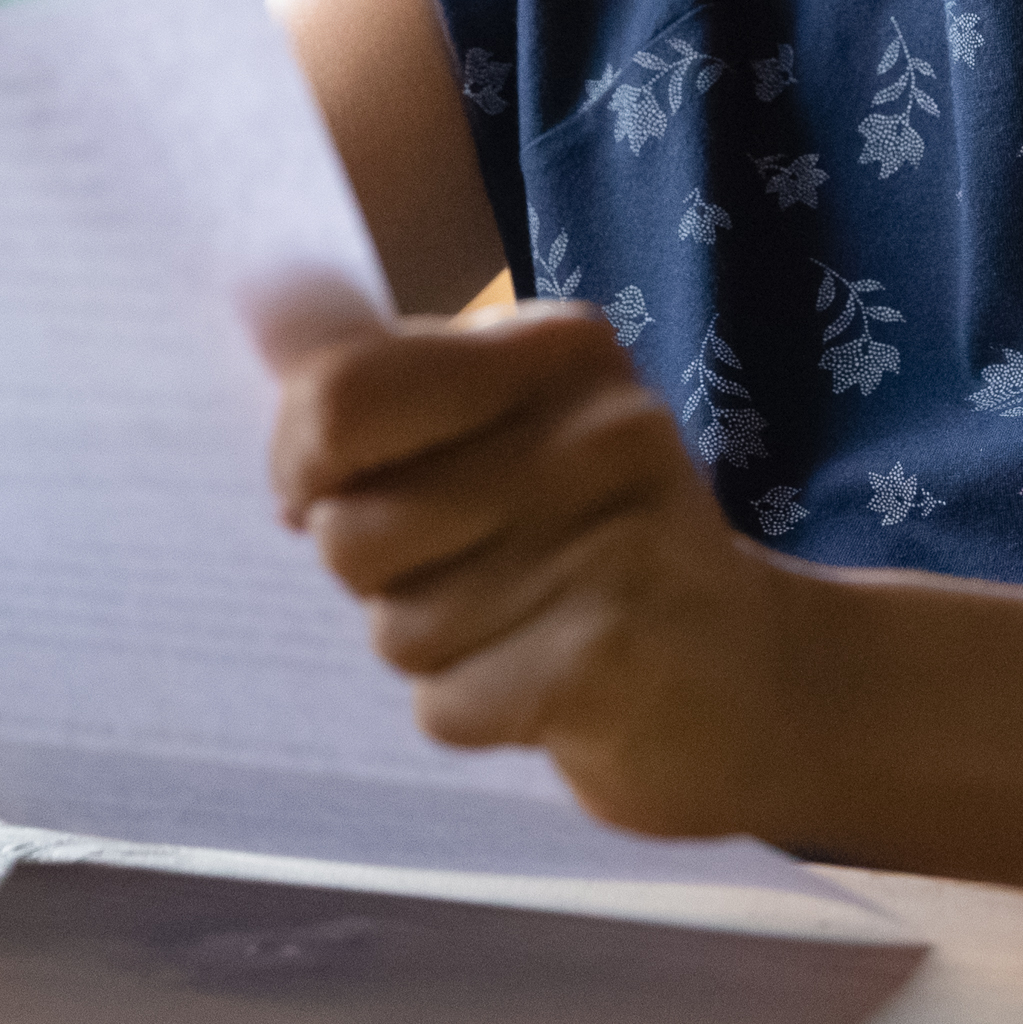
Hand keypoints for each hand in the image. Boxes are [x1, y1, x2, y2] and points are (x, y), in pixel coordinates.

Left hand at [256, 278, 808, 844]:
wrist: (765, 682)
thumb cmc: (597, 554)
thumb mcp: (506, 436)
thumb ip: (387, 392)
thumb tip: (257, 310)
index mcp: (557, 349)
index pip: (342, 393)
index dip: (302, 466)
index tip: (327, 496)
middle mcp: (595, 424)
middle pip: (352, 529)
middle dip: (383, 581)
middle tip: (479, 574)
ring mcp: (611, 537)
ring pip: (397, 630)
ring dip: (442, 653)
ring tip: (529, 628)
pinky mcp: (612, 653)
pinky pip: (448, 703)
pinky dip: (483, 713)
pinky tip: (556, 689)